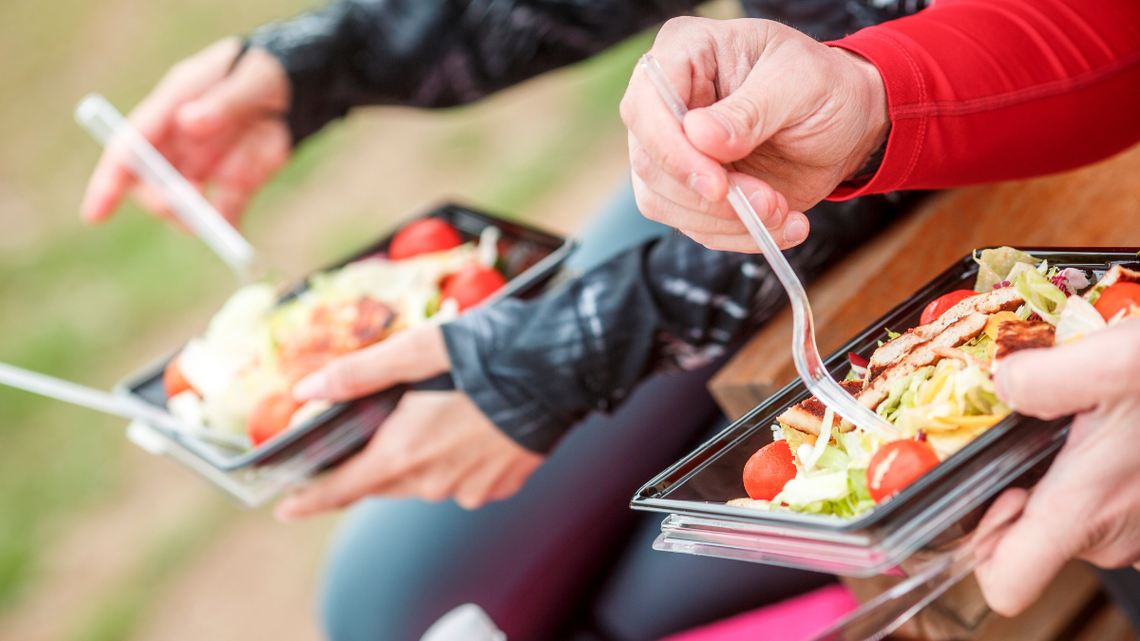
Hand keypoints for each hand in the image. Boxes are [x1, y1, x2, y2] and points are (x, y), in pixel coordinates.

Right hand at [81, 38, 291, 225]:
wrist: (298, 90)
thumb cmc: (263, 72)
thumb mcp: (251, 78)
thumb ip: (225, 100)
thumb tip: (189, 122)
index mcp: (173, 108)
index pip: (129, 146)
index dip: (109, 181)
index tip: (96, 214)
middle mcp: (181, 143)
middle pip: (151, 183)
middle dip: (163, 199)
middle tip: (193, 200)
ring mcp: (206, 167)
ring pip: (183, 205)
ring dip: (194, 217)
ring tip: (218, 220)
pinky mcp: (236, 185)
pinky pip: (224, 214)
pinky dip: (226, 228)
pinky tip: (234, 237)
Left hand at [274, 326, 543, 519]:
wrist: (565, 370)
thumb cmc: (493, 354)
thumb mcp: (419, 350)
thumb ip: (360, 373)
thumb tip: (309, 389)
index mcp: (406, 451)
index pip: (343, 488)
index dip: (310, 500)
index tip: (286, 508)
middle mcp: (434, 481)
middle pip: (384, 481)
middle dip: (371, 463)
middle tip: (373, 431)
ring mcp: (469, 488)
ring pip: (424, 480)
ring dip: (418, 456)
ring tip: (437, 415)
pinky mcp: (499, 486)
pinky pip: (461, 480)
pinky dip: (455, 459)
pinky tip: (470, 427)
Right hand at [620, 17, 888, 251]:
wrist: (848, 124)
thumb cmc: (825, 86)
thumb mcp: (800, 84)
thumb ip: (752, 110)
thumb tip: (700, 136)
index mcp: (686, 51)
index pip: (645, 105)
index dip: (671, 150)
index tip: (717, 186)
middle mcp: (668, 101)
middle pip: (649, 161)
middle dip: (708, 198)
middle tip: (769, 204)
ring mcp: (674, 148)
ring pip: (662, 201)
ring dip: (725, 222)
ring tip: (783, 213)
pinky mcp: (690, 188)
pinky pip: (693, 225)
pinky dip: (738, 236)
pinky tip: (784, 225)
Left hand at [974, 320, 1139, 615]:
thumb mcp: (1115, 360)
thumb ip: (1043, 377)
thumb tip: (1004, 383)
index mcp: (1087, 512)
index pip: (1006, 584)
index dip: (984, 548)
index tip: (997, 492)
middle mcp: (1116, 537)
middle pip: (1037, 540)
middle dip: (1026, 489)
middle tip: (1037, 434)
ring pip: (1079, 518)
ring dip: (1068, 475)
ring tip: (1082, 422)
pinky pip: (1116, 506)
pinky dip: (1105, 472)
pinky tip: (1116, 430)